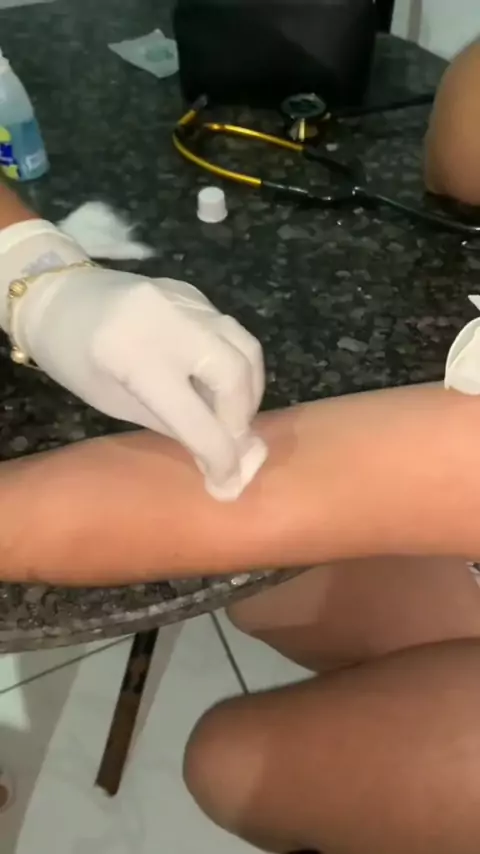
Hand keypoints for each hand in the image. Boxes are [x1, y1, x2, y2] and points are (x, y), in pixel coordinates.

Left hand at [0, 220, 265, 497]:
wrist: (57, 294)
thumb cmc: (73, 359)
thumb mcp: (114, 402)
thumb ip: (172, 427)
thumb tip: (221, 461)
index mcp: (136, 357)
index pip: (196, 417)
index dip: (219, 456)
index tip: (228, 483)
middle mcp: (169, 322)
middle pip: (235, 374)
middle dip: (240, 418)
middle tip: (230, 442)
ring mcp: (186, 301)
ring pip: (246, 348)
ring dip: (248, 391)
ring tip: (231, 415)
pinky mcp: (195, 293)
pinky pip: (231, 333)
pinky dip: (235, 365)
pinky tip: (217, 384)